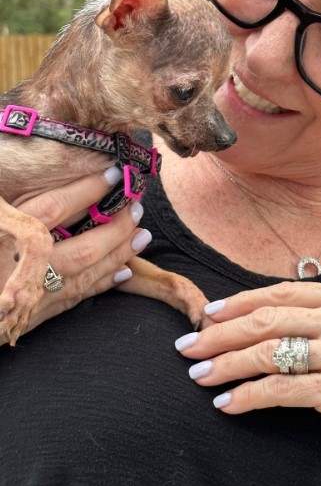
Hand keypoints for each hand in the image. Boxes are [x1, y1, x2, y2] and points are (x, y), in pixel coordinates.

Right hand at [0, 169, 151, 343]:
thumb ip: (13, 203)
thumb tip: (28, 179)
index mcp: (10, 236)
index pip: (56, 207)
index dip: (87, 189)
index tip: (113, 172)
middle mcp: (26, 265)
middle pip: (84, 245)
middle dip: (116, 226)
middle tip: (137, 207)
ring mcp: (35, 293)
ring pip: (88, 271)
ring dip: (120, 252)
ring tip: (142, 234)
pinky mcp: (38, 313)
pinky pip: (79, 295)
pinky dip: (105, 282)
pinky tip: (124, 271)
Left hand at [175, 280, 320, 458]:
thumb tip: (266, 311)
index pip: (279, 291)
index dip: (238, 302)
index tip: (208, 313)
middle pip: (266, 318)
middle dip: (220, 332)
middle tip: (188, 345)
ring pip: (267, 352)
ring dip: (225, 364)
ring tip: (198, 375)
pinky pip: (281, 389)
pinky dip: (248, 396)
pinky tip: (228, 403)